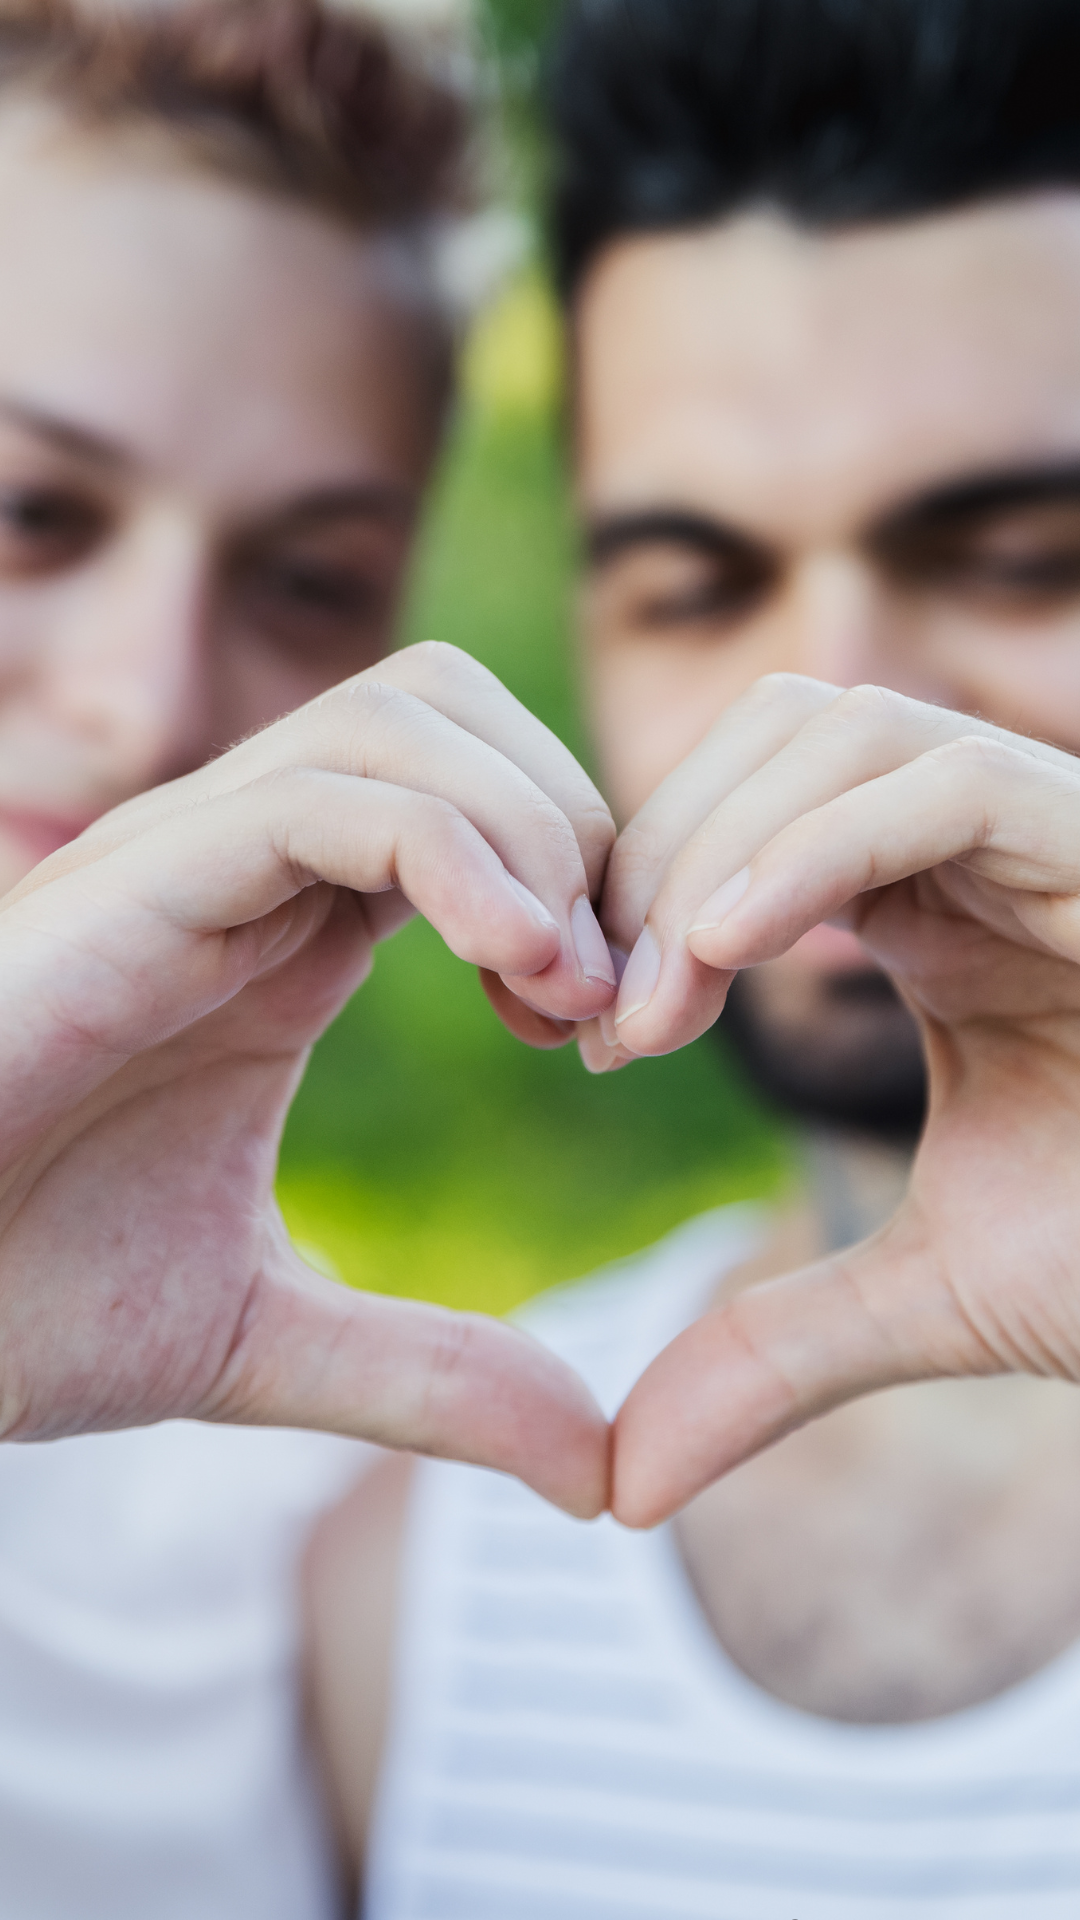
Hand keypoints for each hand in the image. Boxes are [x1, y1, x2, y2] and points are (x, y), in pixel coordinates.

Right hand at [0, 643, 614, 1516]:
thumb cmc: (12, 1301)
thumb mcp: (266, 1340)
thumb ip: (433, 1377)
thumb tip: (598, 1470)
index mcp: (283, 937)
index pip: (475, 798)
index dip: (579, 884)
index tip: (611, 1031)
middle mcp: (241, 870)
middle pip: (456, 708)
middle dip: (575, 825)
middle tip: (605, 996)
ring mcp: (184, 860)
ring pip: (407, 715)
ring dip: (531, 833)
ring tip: (562, 994)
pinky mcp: (137, 883)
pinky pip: (330, 793)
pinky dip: (458, 851)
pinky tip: (516, 973)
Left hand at [597, 675, 1079, 1524]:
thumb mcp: (931, 1299)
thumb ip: (775, 1352)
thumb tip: (621, 1486)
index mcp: (935, 905)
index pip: (742, 809)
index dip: (640, 893)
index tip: (584, 1033)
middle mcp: (986, 841)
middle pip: (771, 735)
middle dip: (658, 854)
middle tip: (604, 1019)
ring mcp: (1057, 826)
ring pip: (842, 727)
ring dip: (716, 848)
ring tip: (659, 1011)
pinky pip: (947, 777)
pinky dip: (814, 848)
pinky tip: (725, 956)